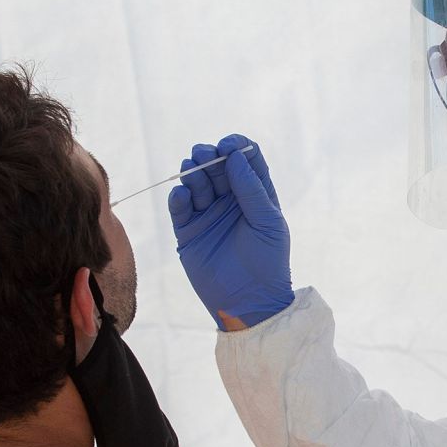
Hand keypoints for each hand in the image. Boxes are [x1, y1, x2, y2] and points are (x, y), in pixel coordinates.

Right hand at [167, 135, 293, 329]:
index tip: (228, 145)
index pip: (244, 159)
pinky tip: (183, 196)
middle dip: (209, 155)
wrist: (250, 301)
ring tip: (193, 172)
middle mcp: (230, 199)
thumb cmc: (268, 261)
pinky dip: (178, 197)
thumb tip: (235, 156)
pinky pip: (178, 207)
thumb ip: (251, 189)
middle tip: (204, 155)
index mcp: (254, 194)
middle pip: (217, 165)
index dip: (236, 147)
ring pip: (196, 181)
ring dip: (193, 172)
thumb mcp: (267, 222)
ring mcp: (208, 214)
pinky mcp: (188, 231)